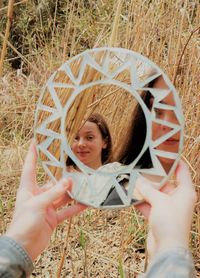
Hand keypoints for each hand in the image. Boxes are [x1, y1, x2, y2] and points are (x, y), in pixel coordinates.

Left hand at [6, 141, 86, 260]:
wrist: (23, 248)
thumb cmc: (24, 223)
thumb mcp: (38, 204)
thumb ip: (54, 193)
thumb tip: (68, 182)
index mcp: (28, 189)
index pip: (30, 168)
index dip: (33, 155)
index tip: (36, 142)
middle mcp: (37, 196)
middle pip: (52, 184)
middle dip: (63, 179)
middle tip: (75, 172)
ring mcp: (45, 208)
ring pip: (61, 197)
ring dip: (72, 193)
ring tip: (84, 187)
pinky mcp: (52, 219)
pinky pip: (66, 211)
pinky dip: (75, 208)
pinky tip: (86, 204)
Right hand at [135, 161, 196, 260]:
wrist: (166, 248)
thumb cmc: (170, 223)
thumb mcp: (159, 201)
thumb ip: (147, 189)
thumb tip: (136, 180)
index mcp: (185, 192)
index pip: (181, 171)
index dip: (174, 161)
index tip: (163, 152)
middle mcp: (178, 198)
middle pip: (165, 182)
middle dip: (153, 177)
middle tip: (142, 166)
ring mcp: (168, 208)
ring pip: (155, 194)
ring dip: (144, 189)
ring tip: (133, 179)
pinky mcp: (158, 216)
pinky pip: (149, 204)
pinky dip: (140, 200)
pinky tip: (130, 194)